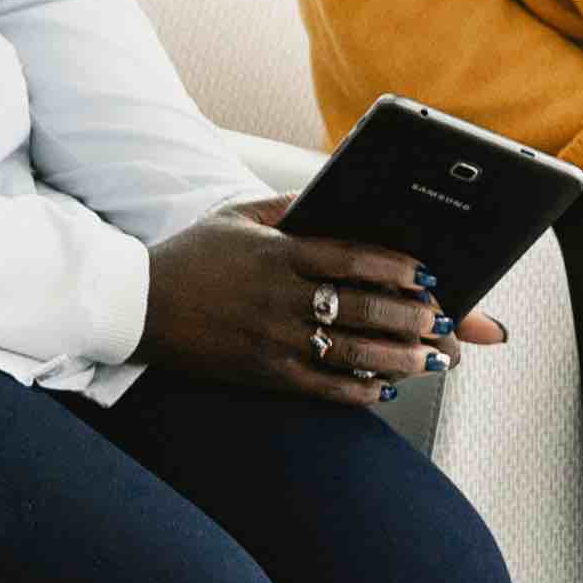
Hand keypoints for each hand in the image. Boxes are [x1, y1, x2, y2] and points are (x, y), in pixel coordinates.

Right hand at [142, 198, 508, 409]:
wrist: (137, 305)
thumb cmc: (189, 256)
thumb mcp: (235, 217)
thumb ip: (287, 206)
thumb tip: (334, 193)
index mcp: (276, 254)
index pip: (350, 258)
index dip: (396, 267)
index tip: (428, 273)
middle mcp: (279, 297)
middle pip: (362, 307)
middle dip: (412, 317)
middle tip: (445, 321)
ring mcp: (272, 339)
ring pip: (351, 351)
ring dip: (400, 356)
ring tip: (433, 359)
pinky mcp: (262, 372)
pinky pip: (322, 386)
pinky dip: (358, 389)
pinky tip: (384, 385)